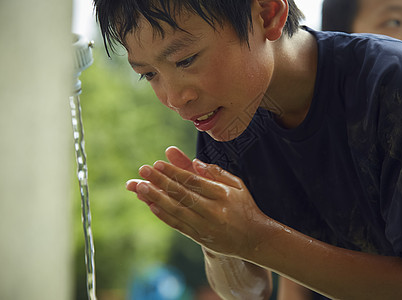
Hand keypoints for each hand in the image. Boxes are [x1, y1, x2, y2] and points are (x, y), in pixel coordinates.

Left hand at [126, 147, 267, 256]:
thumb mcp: (238, 185)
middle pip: (182, 194)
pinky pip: (179, 226)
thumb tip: (196, 162)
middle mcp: (213, 211)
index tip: (158, 163)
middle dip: (160, 181)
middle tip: (143, 170)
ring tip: (140, 187)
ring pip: (177, 210)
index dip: (174, 172)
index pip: (193, 181)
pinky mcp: (200, 238)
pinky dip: (164, 216)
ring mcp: (205, 226)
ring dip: (156, 198)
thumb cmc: (245, 207)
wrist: (254, 239)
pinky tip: (152, 206)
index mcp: (222, 195)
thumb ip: (217, 173)